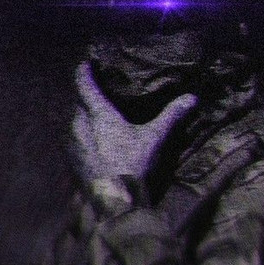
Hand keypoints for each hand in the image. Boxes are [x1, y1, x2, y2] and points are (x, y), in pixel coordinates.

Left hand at [71, 62, 196, 208]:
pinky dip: (81, 134)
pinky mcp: (71, 158)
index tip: (87, 62)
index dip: (84, 70)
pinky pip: (73, 138)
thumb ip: (171, 116)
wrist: (114, 202)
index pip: (83, 83)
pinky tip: (94, 141)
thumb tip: (192, 98)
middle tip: (99, 91)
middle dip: (87, 96)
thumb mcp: (154, 138)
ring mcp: (73, 142)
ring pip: (74, 120)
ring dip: (83, 116)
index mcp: (98, 114)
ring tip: (97, 117)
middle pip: (78, 101)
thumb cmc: (133, 165)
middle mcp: (80, 124)